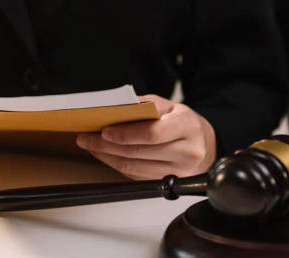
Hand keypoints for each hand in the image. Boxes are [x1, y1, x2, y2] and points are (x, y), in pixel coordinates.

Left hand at [76, 94, 216, 179]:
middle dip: (106, 146)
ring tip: (91, 146)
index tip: (104, 131)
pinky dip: (116, 165)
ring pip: (133, 167)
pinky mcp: (167, 183)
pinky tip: (105, 155)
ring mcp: (178, 172)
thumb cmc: (182, 122)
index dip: (125, 134)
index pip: (153, 133)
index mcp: (187, 126)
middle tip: (86, 139)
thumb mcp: (169, 105)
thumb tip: (115, 108)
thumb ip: (145, 105)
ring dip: (107, 157)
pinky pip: (135, 176)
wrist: (202, 144)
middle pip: (138, 152)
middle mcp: (186, 151)